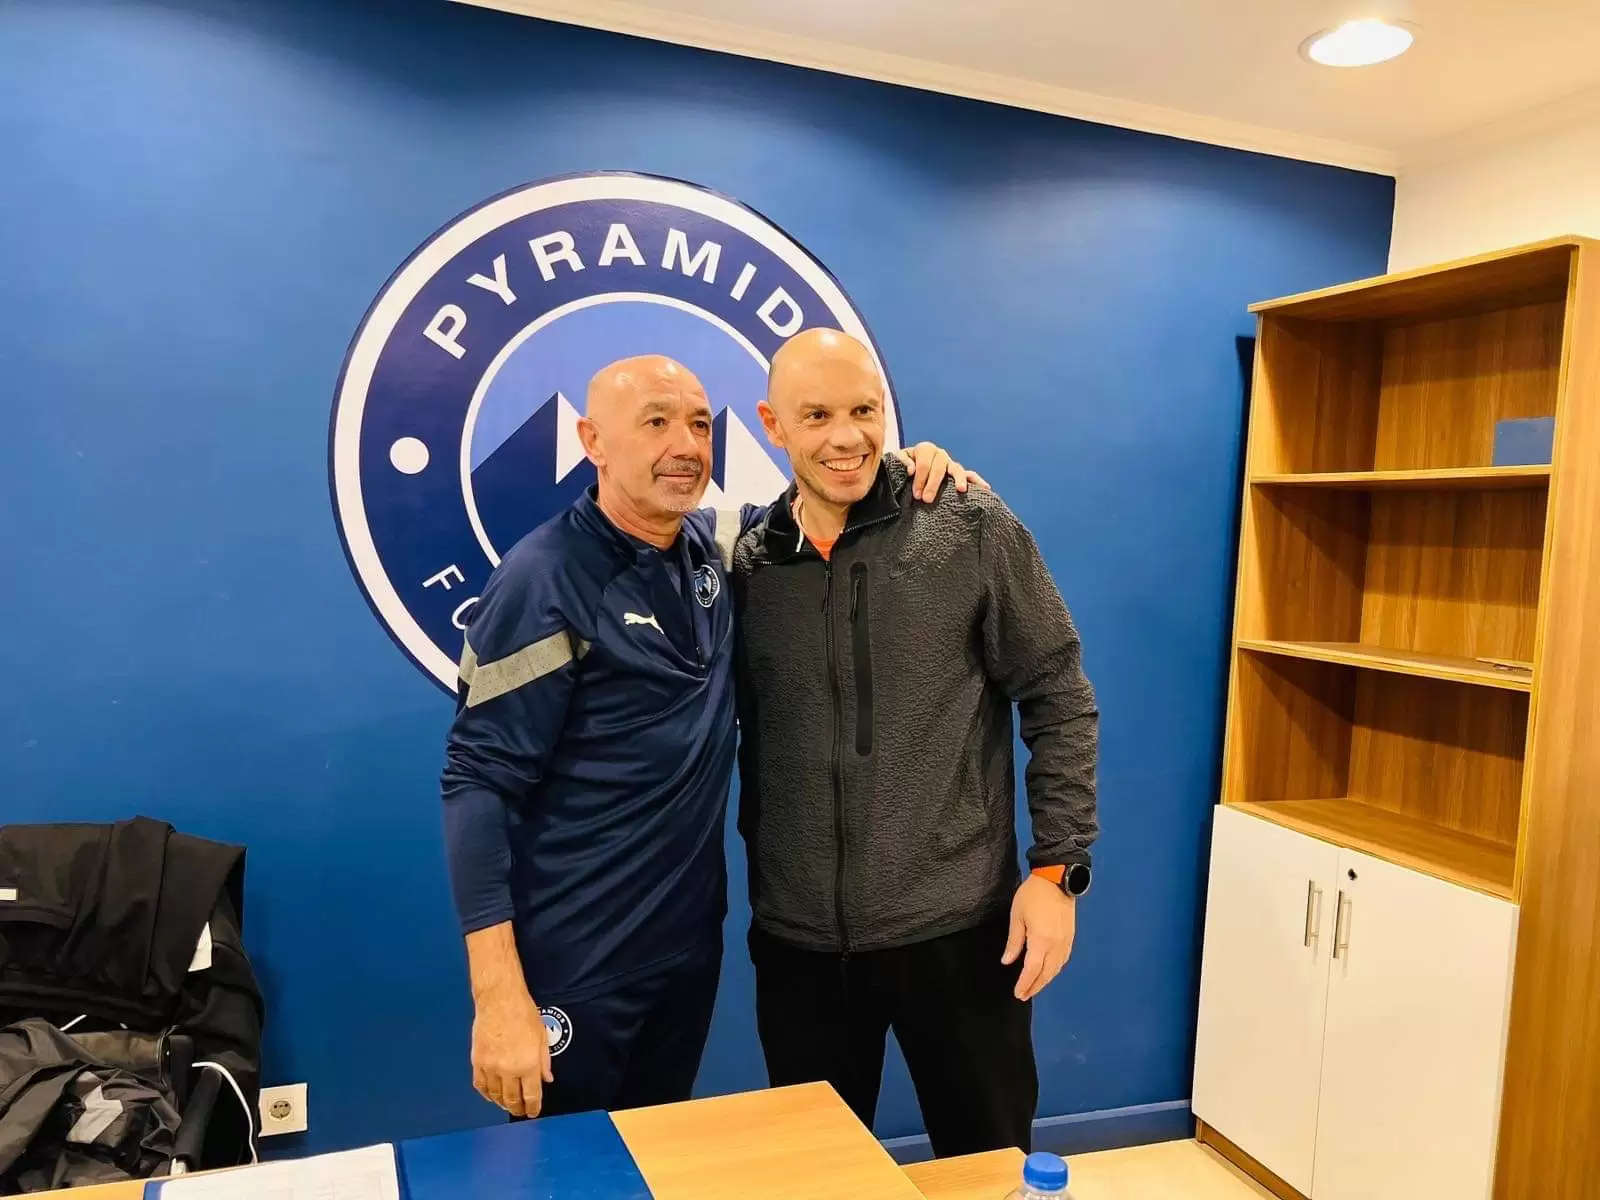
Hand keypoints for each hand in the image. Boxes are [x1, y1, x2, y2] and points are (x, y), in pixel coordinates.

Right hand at [471, 983, 553, 1116]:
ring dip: (502, 1103)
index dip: (533, 1107)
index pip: (531, 1095)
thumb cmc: (523, 1013)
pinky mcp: (477, 1061)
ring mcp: (491, 1067)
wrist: (499, 999)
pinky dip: (486, 1093)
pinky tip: (491, 1095)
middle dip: (518, 1108)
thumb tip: (546, 1078)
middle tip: (521, 1111)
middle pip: (512, 1099)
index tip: (533, 1112)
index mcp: (528, 1064)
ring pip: (495, 1095)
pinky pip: (480, 1085)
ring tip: (507, 1105)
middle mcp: (509, 1069)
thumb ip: (544, 1061)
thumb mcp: (542, 1036)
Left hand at [895, 442, 991, 501]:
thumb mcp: (895, 464)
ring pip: (956, 469)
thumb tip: (911, 469)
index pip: (924, 462)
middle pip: (940, 466)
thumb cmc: (900, 470)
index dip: (920, 477)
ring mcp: (950, 464)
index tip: (916, 494)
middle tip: (926, 500)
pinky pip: (969, 475)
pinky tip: (985, 488)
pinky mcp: (957, 474)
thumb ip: (900, 462)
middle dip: (933, 483)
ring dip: (958, 479)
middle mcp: (939, 455)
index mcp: (924, 449)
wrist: (905, 475)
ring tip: (961, 490)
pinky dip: (977, 481)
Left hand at [1001, 874, 1077, 1000]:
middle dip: (1035, 986)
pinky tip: (1049, 971)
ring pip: (1057, 968)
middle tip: (1024, 995)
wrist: (1057, 879)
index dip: (1025, 984)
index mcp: (1041, 941)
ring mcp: (1066, 942)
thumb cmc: (1032, 895)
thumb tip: (1008, 961)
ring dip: (1046, 980)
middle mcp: (1056, 945)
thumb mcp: (1017, 916)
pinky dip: (1055, 970)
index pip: (1032, 970)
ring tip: (1034, 986)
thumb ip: (1014, 941)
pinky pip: (1063, 960)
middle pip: (1046, 973)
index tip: (1018, 993)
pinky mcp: (1071, 937)